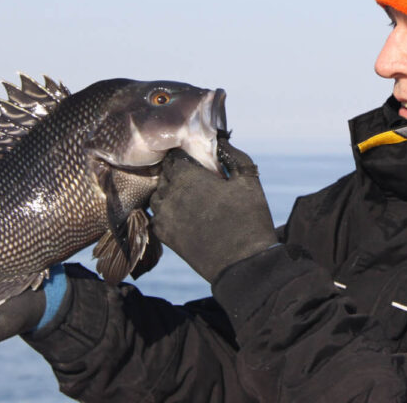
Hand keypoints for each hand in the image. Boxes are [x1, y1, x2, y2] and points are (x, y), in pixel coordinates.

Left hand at [150, 138, 276, 282]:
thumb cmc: (249, 219)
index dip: (184, 155)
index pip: (174, 156)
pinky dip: (166, 212)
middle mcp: (169, 194)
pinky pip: (157, 216)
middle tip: (195, 178)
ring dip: (169, 192)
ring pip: (157, 195)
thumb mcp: (248, 180)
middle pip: (164, 175)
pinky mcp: (165, 236)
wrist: (242, 264)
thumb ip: (233, 156)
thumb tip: (220, 142)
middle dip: (177, 173)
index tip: (195, 159)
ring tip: (189, 196)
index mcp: (187, 177)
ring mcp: (164, 217)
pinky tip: (182, 214)